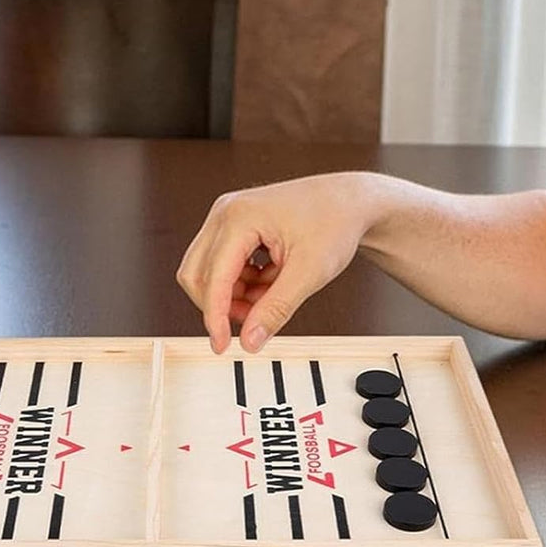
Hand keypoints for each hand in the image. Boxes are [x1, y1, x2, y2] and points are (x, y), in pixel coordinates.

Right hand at [177, 173, 379, 352]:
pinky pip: (220, 264)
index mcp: (239, 218)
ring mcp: (225, 216)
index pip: (213, 278)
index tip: (222, 346)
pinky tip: (269, 281)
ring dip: (234, 294)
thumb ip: (275, 309)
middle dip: (221, 304)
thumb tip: (249, 341)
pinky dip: (240, 283)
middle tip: (254, 319)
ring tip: (273, 293)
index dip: (215, 317)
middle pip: (197, 274)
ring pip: (206, 271)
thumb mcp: (309, 273)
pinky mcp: (231, 224)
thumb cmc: (334, 223)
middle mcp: (224, 213)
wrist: (349, 201)